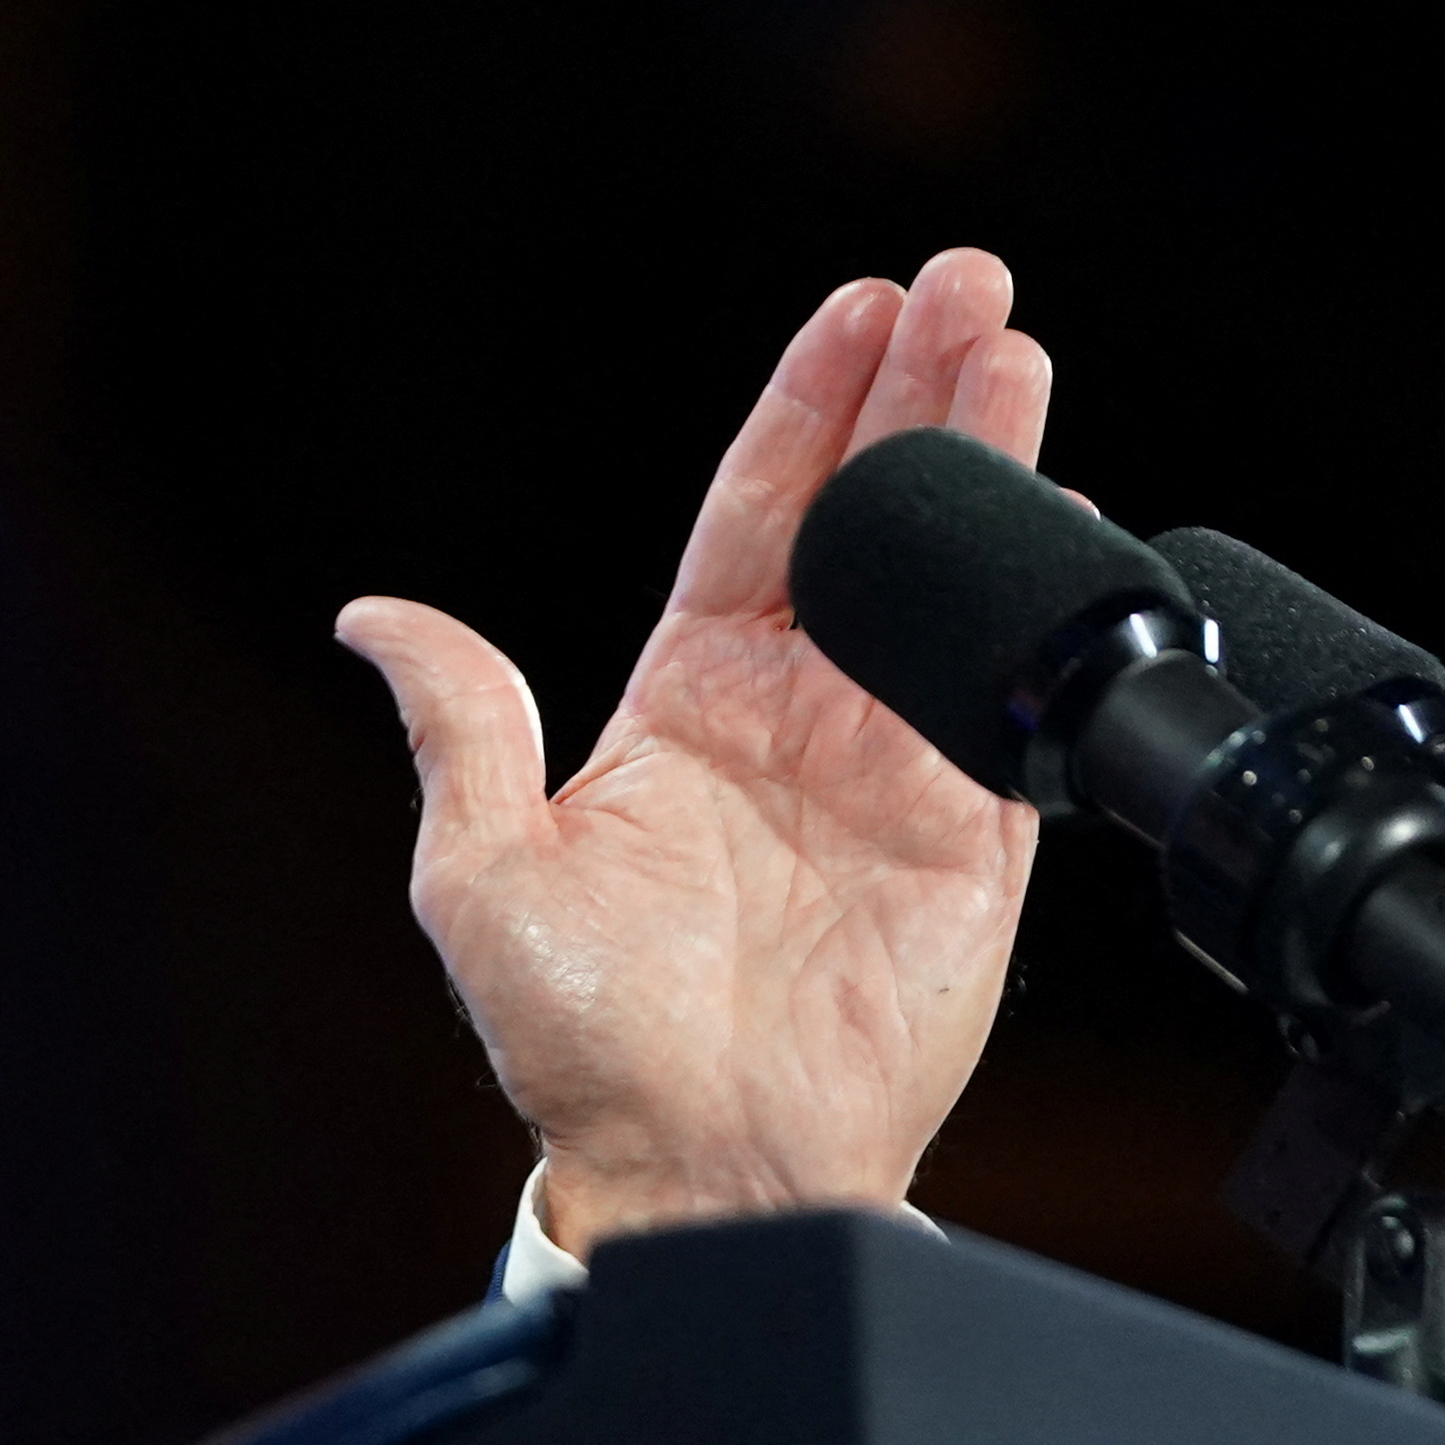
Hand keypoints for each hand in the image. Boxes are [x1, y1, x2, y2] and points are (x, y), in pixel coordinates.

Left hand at [339, 250, 1049, 1257]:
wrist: (700, 1164)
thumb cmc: (582, 1042)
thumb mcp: (485, 869)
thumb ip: (460, 726)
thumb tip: (372, 615)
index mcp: (689, 695)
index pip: (756, 510)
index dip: (809, 405)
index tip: (856, 305)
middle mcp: (798, 713)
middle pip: (870, 511)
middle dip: (921, 389)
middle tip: (970, 280)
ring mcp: (891, 767)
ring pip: (950, 578)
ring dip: (993, 464)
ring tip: (1022, 351)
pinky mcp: (971, 839)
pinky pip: (1014, 702)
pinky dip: (1045, 613)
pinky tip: (1072, 524)